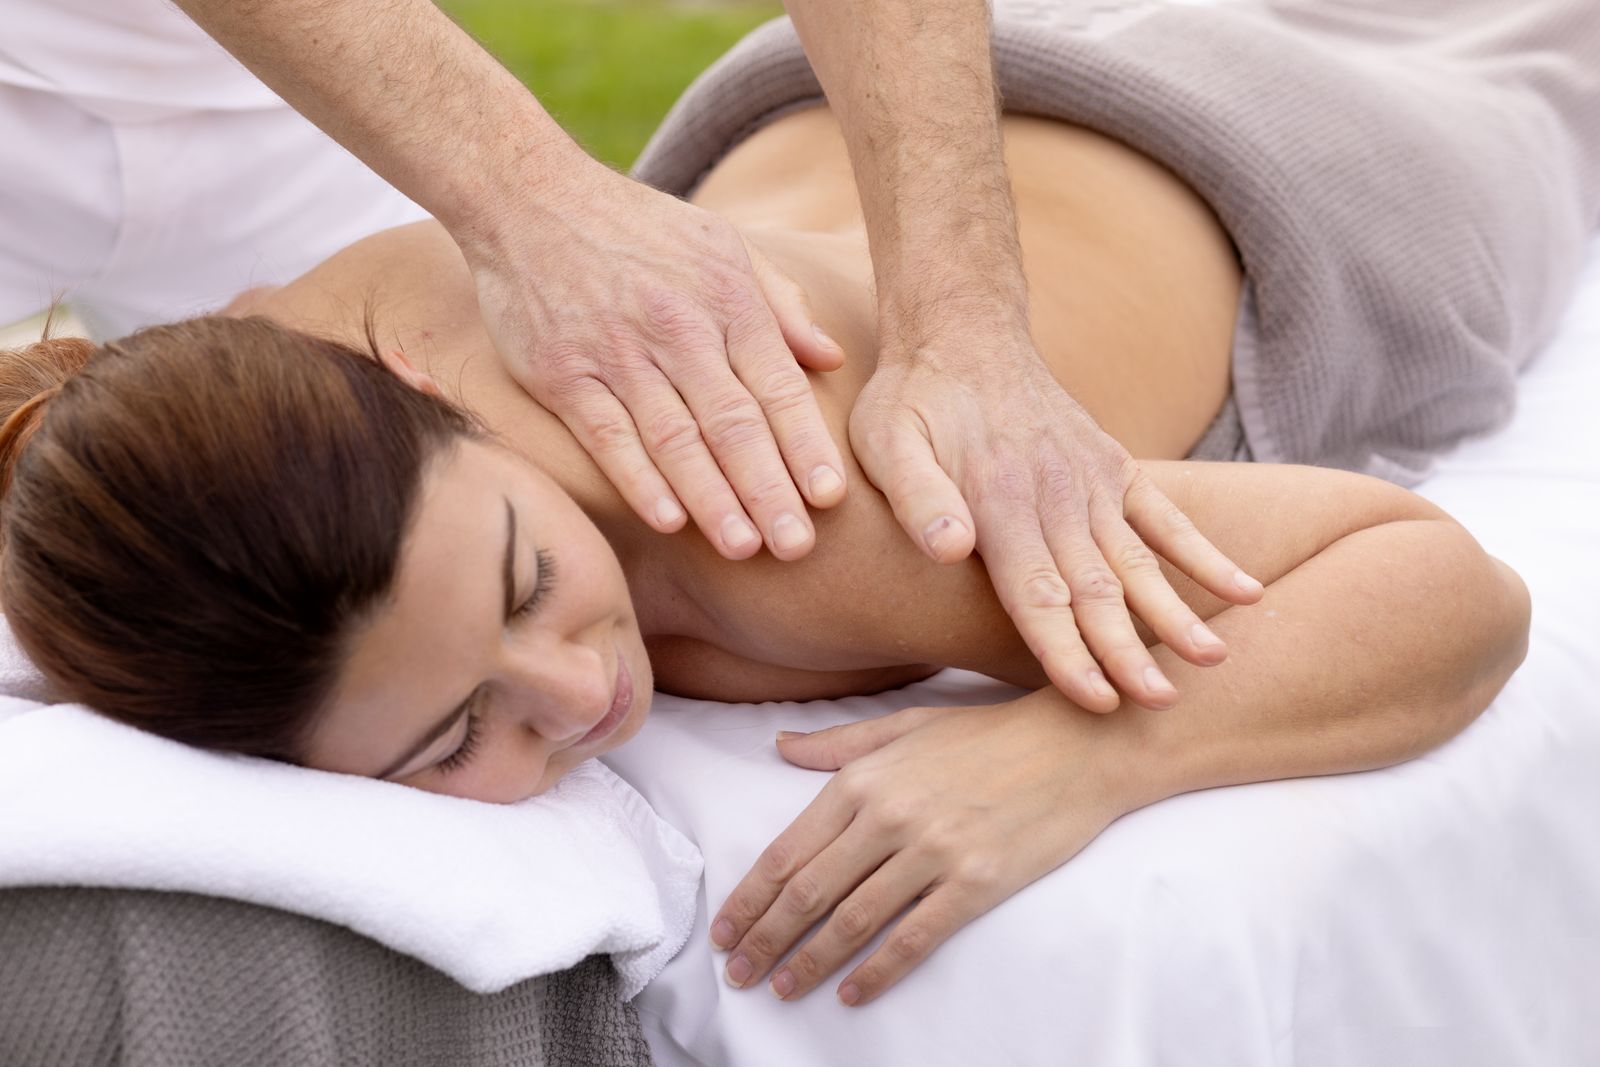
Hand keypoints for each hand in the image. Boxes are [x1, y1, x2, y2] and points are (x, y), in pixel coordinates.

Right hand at [464, 162, 848, 560]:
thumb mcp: (722, 244)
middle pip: (733, 423)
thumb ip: (778, 305)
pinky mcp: (564, 373)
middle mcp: (678, 329)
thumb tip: (830, 358)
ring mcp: (618, 354)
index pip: (778, 387)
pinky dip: (639, 479)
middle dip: (769, 489)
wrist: (528, 196)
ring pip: (675, 438)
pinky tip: (668, 520)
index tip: (831, 498)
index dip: (806, 445)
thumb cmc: (638, 227)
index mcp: (727, 300)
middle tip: (797, 545)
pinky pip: (608, 435)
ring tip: (743, 548)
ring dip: (712, 499)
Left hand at [709, 695, 1143, 1006]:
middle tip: (738, 974)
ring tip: (783, 987)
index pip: (789, 850)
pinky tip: (851, 993)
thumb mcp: (906, 725)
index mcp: (864, 779)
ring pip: (853, 920)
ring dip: (810, 961)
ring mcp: (933, 852)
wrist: (1076, 746)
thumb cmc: (989, 734)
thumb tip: (779, 747)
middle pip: (809, 892)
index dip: (750, 897)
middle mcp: (889, 816)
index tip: (726, 931)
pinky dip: (877, 972)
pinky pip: (913, 938)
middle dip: (765, 939)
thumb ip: (838, 744)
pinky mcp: (975, 883)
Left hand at [848, 336, 1262, 709]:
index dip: (1064, 651)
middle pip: (1095, 589)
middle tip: (1161, 704)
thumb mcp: (887, 442)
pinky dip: (1203, 554)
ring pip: (1138, 561)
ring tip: (1212, 660)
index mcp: (998, 499)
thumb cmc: (913, 400)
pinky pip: (1166, 517)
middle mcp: (1056, 494)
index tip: (1096, 700)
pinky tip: (1247, 592)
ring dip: (1175, 613)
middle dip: (1127, 651)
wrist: (963, 333)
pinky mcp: (1114, 468)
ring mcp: (1092, 481)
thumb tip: (951, 549)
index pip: (1035, 592)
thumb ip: (919, 498)